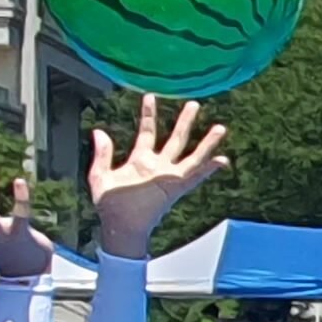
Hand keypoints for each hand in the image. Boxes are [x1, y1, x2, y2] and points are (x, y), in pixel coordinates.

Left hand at [83, 95, 230, 259]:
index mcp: (140, 160)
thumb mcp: (99, 176)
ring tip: (220, 127)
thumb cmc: (109, 205)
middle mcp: (158, 166)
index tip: (150, 96)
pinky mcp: (175, 187)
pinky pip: (196, 176)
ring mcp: (169, 176)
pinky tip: (223, 160)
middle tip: (194, 104)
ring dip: (205, 142)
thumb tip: (99, 132)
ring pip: (191, 154)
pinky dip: (209, 169)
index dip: (148, 114)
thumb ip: (102, 154)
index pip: (147, 131)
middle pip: (176, 138)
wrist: (120, 225)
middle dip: (185, 121)